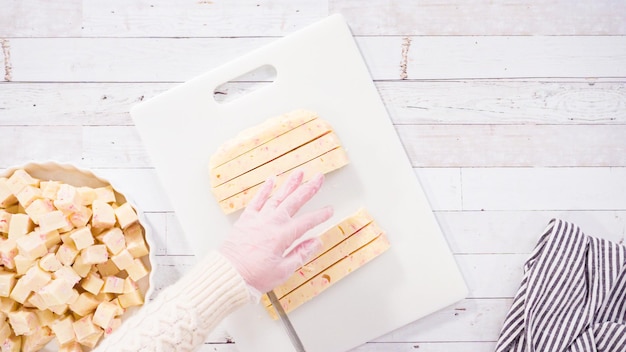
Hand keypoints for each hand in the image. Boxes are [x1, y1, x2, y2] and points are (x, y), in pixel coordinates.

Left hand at [219, 169, 332, 300]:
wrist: (228, 274)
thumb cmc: (254, 276)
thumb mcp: (283, 271)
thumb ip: (301, 254)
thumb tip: (316, 242)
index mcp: (282, 236)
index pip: (307, 222)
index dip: (320, 215)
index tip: (329, 210)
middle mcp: (271, 223)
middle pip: (294, 202)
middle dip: (308, 189)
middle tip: (318, 178)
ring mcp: (258, 219)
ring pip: (277, 196)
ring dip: (289, 184)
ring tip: (299, 173)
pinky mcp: (246, 219)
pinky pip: (257, 200)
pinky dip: (264, 189)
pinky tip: (271, 180)